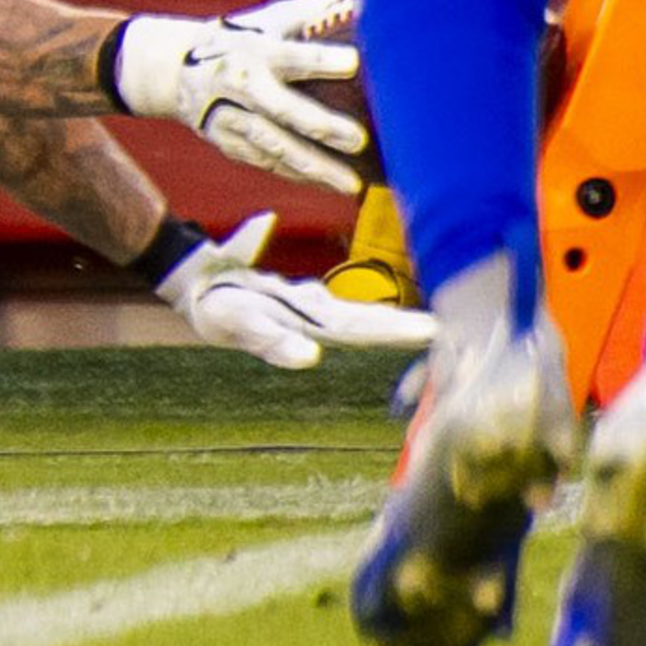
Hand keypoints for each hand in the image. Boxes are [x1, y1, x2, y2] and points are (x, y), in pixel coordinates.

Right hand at [108, 7, 366, 195]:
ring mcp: (231, 120)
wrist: (172, 70)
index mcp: (253, 50)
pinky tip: (329, 186)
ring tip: (351, 185)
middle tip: (359, 139)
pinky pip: (267, 164)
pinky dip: (299, 177)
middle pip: (281, 111)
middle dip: (320, 126)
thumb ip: (310, 12)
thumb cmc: (237, 39)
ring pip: (274, 148)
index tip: (355, 62)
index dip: (321, 60)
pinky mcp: (229, 144)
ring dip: (313, 167)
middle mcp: (240, 87)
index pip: (290, 56)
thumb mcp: (264, 19)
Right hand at [158, 214, 438, 369]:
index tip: (434, 332)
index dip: (397, 330)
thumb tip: (311, 358)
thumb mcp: (241, 322)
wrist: (196, 287)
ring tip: (427, 329)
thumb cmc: (217, 308)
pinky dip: (370, 316)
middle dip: (406, 329)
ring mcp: (308, 312)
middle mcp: (315, 320)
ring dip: (393, 324)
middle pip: (370, 324)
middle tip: (449, 332)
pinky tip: (389, 320)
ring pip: (361, 318)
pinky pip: (342, 309)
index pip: (365, 328)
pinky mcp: (299, 301)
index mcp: (311, 325)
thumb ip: (274, 341)